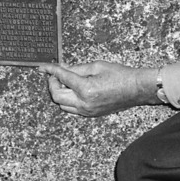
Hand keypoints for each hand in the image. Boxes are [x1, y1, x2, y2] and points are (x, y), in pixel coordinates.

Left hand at [38, 59, 159, 117]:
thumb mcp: (96, 66)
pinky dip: (68, 100)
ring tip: (66, 82)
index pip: (62, 78)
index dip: (51, 70)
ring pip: (63, 105)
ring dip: (60, 93)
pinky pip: (72, 109)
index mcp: (85, 89)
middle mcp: (84, 103)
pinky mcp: (91, 114)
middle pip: (57, 96)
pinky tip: (73, 90)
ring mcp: (88, 111)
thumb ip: (76, 68)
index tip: (43, 67)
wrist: (136, 88)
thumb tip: (62, 68)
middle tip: (56, 75)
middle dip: (53, 84)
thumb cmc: (120, 74)